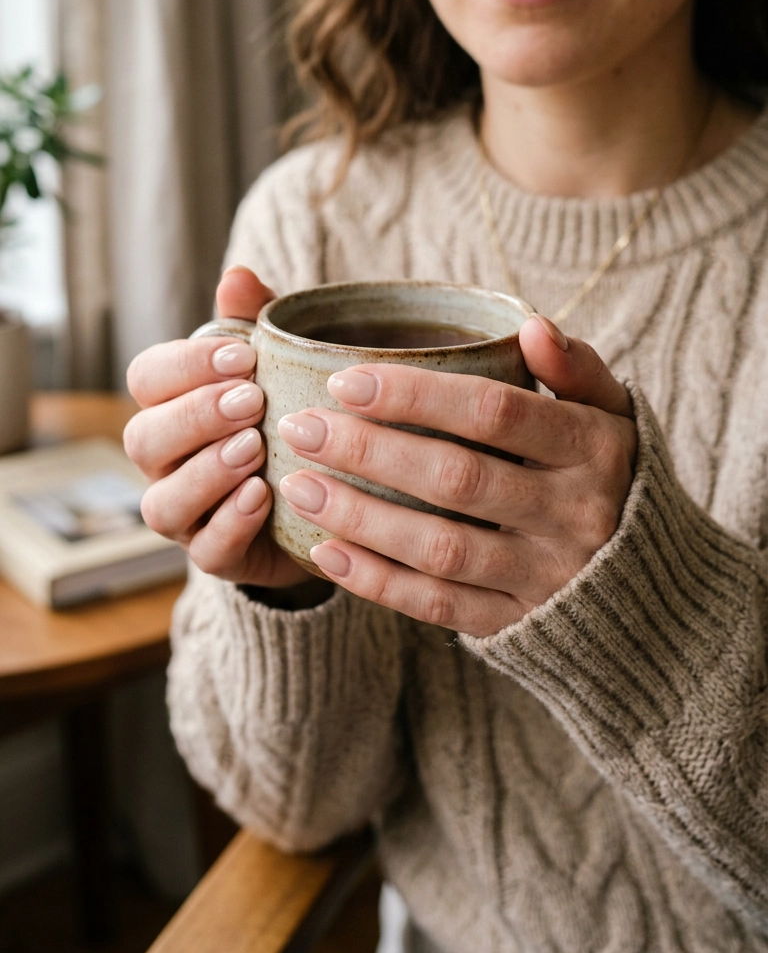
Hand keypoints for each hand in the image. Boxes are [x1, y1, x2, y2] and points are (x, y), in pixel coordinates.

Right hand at [124, 266, 307, 585]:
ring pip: (164, 501)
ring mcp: (185, 513)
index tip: (247, 355)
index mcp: (171, 403)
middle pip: (145, 438)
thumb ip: (256, 320)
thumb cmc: (290, 410)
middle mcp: (164, 461)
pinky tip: (263, 496)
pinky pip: (207, 549)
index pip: (148, 377)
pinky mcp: (217, 556)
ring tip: (254, 449)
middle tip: (251, 400)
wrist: (329, 488)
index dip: (188, 364)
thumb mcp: (282, 360)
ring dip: (207, 471)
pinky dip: (230, 523)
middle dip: (196, 415)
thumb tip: (238, 275)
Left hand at [276, 315, 637, 636]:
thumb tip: (531, 327)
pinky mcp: (518, 625)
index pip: (494, 411)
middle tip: (300, 427)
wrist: (654, 590)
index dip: (416, 394)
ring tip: (297, 486)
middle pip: (456, 477)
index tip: (344, 379)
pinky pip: (439, 606)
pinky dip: (377, 581)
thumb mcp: (612, 414)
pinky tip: (324, 552)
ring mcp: (546, 576)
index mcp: (593, 448)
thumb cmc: (610, 475)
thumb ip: (576, 367)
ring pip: (441, 547)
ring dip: (360, 516)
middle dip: (369, 451)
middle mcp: (574, 514)